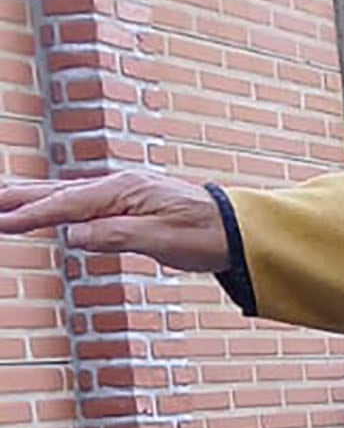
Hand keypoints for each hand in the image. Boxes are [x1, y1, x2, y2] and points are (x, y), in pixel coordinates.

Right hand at [0, 165, 232, 272]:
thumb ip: (116, 235)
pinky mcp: (124, 204)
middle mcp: (117, 186)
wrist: (236, 228)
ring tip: (0, 200)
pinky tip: (40, 208)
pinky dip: (53, 204)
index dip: (31, 214)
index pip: (66, 205)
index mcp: (123, 192)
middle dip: (17, 198)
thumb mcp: (161, 241)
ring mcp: (120, 193)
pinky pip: (80, 203)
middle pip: (56, 193)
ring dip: (29, 198)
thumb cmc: (203, 235)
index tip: (1, 221)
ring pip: (64, 196)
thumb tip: (74, 235)